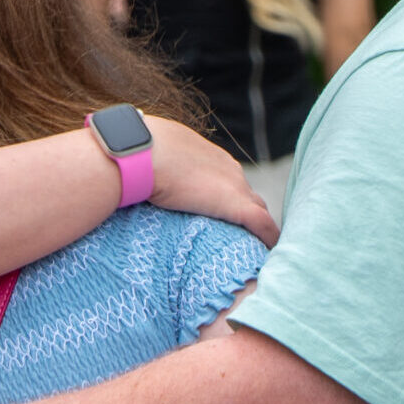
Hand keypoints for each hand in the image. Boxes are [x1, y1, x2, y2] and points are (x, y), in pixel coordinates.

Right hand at [144, 117, 276, 244]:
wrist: (143, 154)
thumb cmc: (139, 152)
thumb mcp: (152, 156)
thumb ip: (155, 166)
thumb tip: (135, 175)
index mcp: (209, 157)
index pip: (228, 180)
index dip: (228, 197)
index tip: (221, 214)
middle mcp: (229, 169)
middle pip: (248, 195)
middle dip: (248, 213)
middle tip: (242, 236)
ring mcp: (235, 187)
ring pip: (258, 209)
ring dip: (257, 226)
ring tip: (253, 246)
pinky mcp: (237, 205)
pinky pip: (263, 224)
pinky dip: (268, 237)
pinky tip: (268, 250)